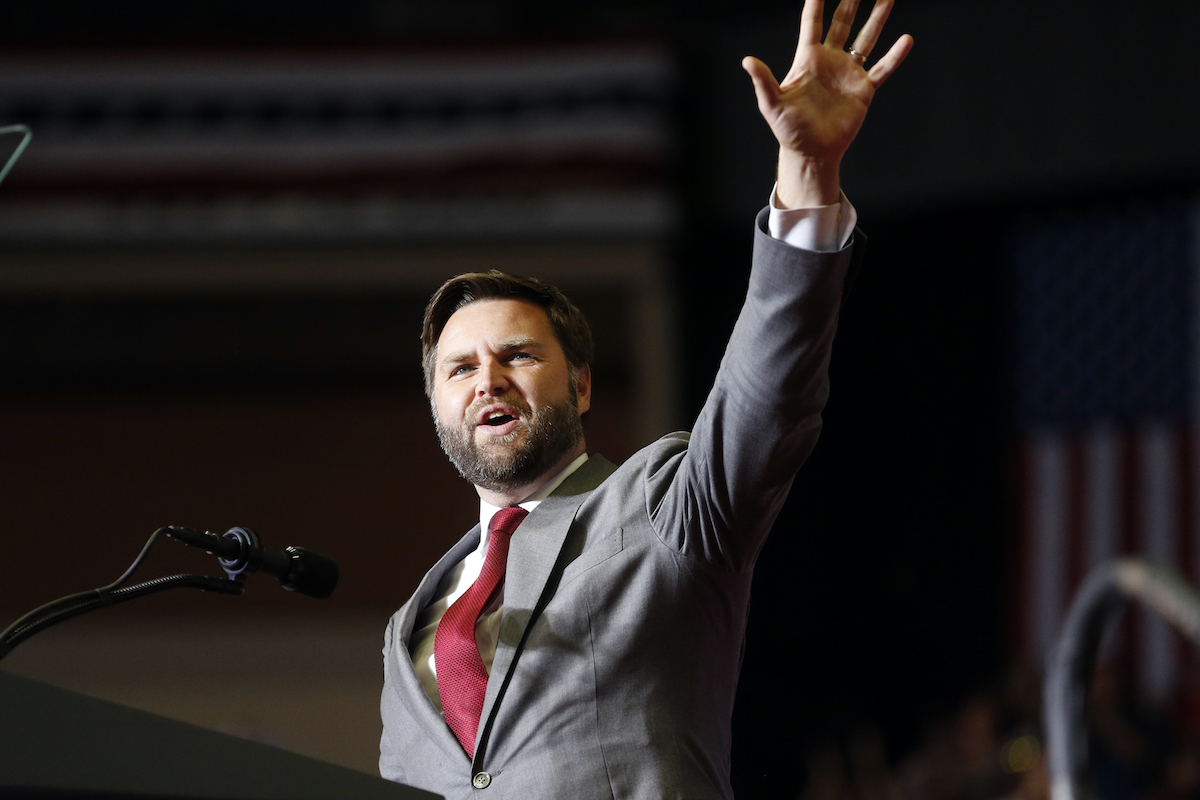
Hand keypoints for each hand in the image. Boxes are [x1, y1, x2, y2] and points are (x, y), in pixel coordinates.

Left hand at [743, 0, 911, 206]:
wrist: (811, 152)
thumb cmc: (788, 129)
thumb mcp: (772, 104)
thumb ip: (763, 81)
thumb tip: (747, 61)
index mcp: (807, 59)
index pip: (812, 24)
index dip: (816, 3)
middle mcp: (830, 61)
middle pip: (842, 23)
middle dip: (851, 1)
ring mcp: (848, 73)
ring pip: (865, 39)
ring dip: (877, 18)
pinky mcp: (863, 89)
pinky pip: (882, 68)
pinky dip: (894, 55)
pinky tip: (906, 39)